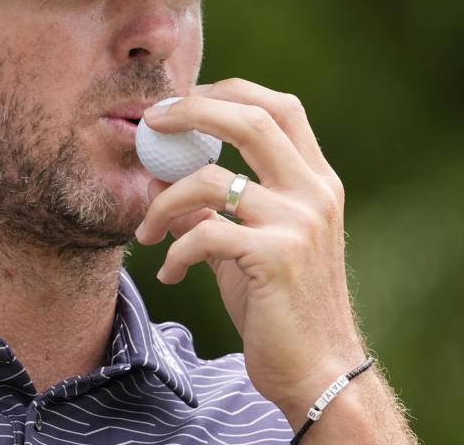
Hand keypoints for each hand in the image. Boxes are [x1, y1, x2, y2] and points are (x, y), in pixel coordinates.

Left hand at [134, 79, 365, 421]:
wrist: (318, 370)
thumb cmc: (280, 304)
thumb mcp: (251, 244)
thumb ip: (218, 207)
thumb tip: (164, 177)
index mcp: (316, 181)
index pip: (280, 108)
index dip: (228, 92)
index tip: (184, 100)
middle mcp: (315, 192)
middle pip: (251, 120)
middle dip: (192, 110)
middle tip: (151, 121)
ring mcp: (299, 223)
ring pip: (210, 179)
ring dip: (162, 201)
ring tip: (145, 231)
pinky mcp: (277, 258)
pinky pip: (204, 233)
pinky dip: (174, 251)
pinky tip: (169, 273)